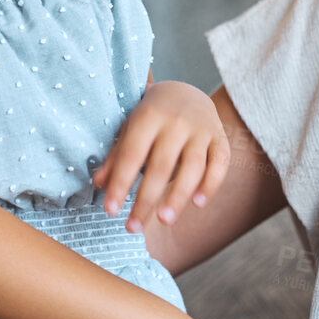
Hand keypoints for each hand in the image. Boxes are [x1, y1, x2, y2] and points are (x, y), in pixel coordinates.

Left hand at [92, 81, 230, 233]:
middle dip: (146, 200)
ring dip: (178, 197)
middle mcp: (177, 122)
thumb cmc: (152, 116)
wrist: (187, 91)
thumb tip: (99, 183)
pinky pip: (220, 164)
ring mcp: (201, 130)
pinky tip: (198, 204)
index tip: (110, 210)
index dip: (120, 184)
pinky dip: (211, 185)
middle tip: (133, 227)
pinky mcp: (220, 138)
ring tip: (164, 220)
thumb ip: (116, 155)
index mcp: (149, 116)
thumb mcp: (131, 128)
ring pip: (193, 167)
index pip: (132, 155)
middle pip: (161, 166)